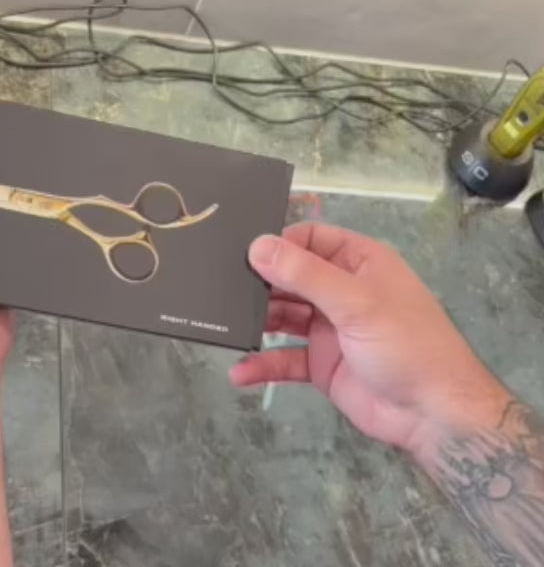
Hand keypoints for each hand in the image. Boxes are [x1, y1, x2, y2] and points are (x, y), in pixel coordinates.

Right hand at [230, 223, 510, 451]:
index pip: (310, 238)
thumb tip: (256, 246)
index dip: (279, 243)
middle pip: (291, 277)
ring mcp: (329, 328)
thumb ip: (305, 274)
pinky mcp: (320, 364)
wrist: (433, 416)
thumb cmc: (405, 344)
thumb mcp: (356, 302)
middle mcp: (341, 290)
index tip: (243, 253)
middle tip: (220, 288)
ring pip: (283, 316)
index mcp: (358, 262)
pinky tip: (240, 373)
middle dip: (260, 282)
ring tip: (225, 325)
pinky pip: (285, 358)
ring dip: (257, 321)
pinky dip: (263, 364)